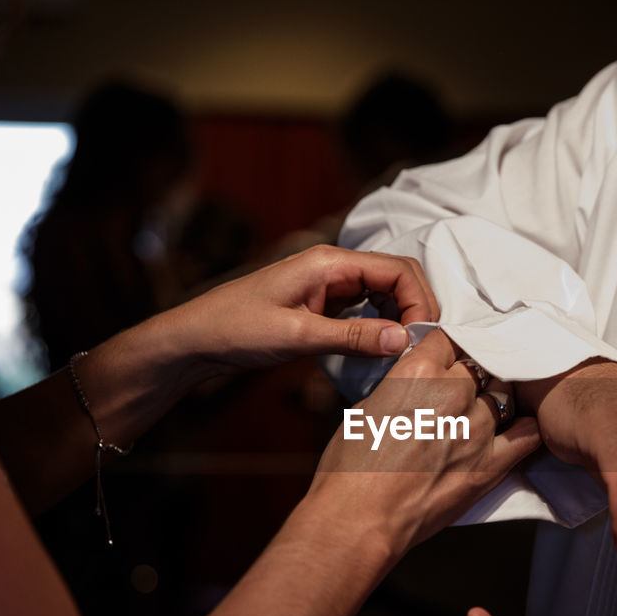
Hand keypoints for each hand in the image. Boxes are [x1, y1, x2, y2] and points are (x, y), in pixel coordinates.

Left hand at [156, 244, 439, 376]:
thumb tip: (403, 340)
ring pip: (383, 295)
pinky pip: (364, 311)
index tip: (422, 338)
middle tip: (419, 347)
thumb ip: (354, 337)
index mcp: (329, 262)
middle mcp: (333, 267)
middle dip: (415, 309)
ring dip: (399, 319)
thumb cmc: (235, 329)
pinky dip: (379, 327)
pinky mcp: (321, 305)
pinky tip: (380, 351)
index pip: (397, 270)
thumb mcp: (298, 336)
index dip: (419, 302)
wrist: (194, 339)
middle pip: (396, 279)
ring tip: (403, 353)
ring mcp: (328, 285)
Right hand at [303, 331, 540, 561]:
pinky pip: (528, 434)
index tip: (447, 358)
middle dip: (472, 372)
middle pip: (480, 364)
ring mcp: (476, 430)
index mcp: (418, 373)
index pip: (450, 339)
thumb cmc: (350, 469)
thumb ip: (400, 386)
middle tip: (461, 387)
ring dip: (494, 398)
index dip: (448, 348)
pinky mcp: (491, 464)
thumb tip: (415, 382)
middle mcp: (452, 395)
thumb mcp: (366, 408)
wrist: (360, 519)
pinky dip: (525, 427)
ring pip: (505, 394)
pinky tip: (515, 427)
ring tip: (480, 410)